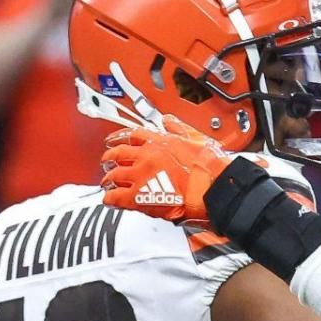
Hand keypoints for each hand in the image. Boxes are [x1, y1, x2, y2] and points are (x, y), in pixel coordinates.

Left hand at [100, 115, 236, 224]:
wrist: (214, 187)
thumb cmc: (210, 167)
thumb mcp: (197, 138)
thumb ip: (179, 128)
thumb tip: (168, 120)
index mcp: (159, 142)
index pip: (132, 136)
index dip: (119, 138)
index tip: (113, 140)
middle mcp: (146, 156)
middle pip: (118, 154)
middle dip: (109, 158)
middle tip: (107, 162)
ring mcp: (141, 175)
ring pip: (114, 175)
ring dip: (108, 179)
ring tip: (107, 183)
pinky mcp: (140, 196)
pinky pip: (117, 197)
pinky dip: (110, 199)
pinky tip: (110, 201)